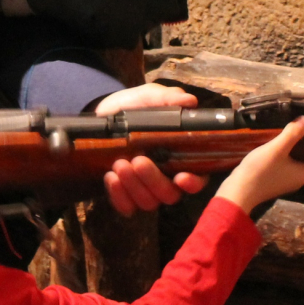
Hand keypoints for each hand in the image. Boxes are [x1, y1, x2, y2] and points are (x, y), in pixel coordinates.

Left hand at [97, 83, 206, 215]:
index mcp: (182, 156)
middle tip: (138, 160)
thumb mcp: (151, 97)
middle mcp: (168, 178)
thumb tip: (189, 102)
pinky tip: (110, 177)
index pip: (198, 178)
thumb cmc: (135, 107)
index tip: (181, 177)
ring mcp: (146, 189)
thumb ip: (169, 99)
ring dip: (134, 186)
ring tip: (120, 163)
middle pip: (170, 195)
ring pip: (148, 202)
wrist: (104, 114)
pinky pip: (126, 207)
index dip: (193, 183)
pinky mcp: (125, 195)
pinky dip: (118, 196)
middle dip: (154, 180)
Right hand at [215, 116, 303, 213]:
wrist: (238, 192)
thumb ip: (292, 134)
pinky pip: (287, 166)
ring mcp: (285, 182)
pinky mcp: (274, 181)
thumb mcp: (277, 148)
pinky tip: (280, 144)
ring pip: (298, 164)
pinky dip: (287, 156)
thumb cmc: (261, 171)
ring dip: (298, 151)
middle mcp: (298, 180)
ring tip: (295, 133)